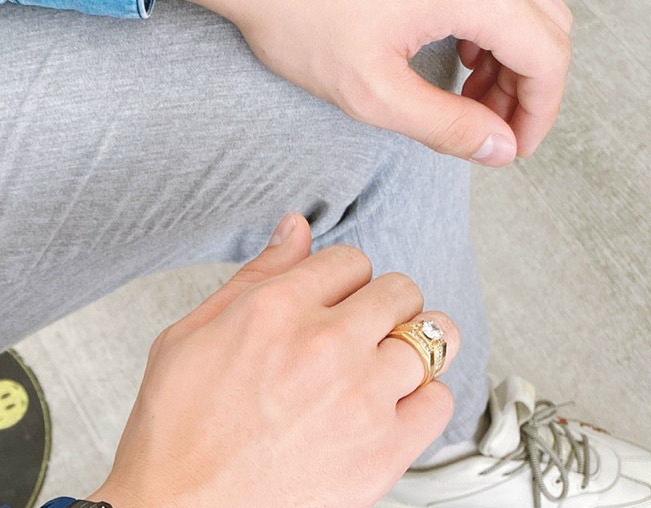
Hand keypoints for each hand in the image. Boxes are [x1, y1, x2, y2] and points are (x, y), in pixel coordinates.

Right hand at [91, 214, 459, 507]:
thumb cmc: (170, 443)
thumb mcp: (186, 341)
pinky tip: (386, 418)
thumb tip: (298, 229)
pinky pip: (439, 403)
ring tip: (376, 381)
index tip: (329, 313)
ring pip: (433, 339)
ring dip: (411, 352)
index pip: (349, 262)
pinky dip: (421, 403)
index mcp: (275, 310)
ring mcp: (362, 400)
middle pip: (400, 292)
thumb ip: (252, 280)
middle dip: (381, 312)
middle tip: (353, 347)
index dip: (340, 287)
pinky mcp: (383, 454)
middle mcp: (327, 345)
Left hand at [191, 0, 571, 164]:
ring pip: (526, 10)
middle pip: (547, 28)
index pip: (547, 53)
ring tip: (469, 106)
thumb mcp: (373, 93)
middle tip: (492, 136)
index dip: (540, 110)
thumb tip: (499, 148)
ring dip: (510, 62)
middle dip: (527, 89)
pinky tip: (459, 63)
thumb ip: (444, 125)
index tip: (515, 151)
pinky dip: (490, 33)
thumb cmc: (302, 21)